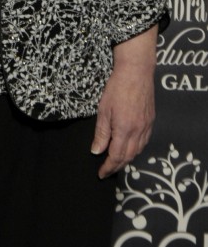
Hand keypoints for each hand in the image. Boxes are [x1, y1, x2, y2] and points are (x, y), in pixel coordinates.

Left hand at [91, 29, 156, 177]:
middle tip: (107, 171)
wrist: (136, 73)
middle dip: (117, 166)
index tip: (101, 174)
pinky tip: (129, 148)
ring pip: (137, 151)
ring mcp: (147, 126)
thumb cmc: (117, 89)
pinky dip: (135, 149)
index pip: (116, 156)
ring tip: (116, 162)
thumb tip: (97, 151)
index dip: (108, 167)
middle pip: (128, 156)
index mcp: (125, 130)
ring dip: (127, 159)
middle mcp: (138, 131)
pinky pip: (144, 141)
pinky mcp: (151, 121)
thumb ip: (101, 133)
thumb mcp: (104, 111)